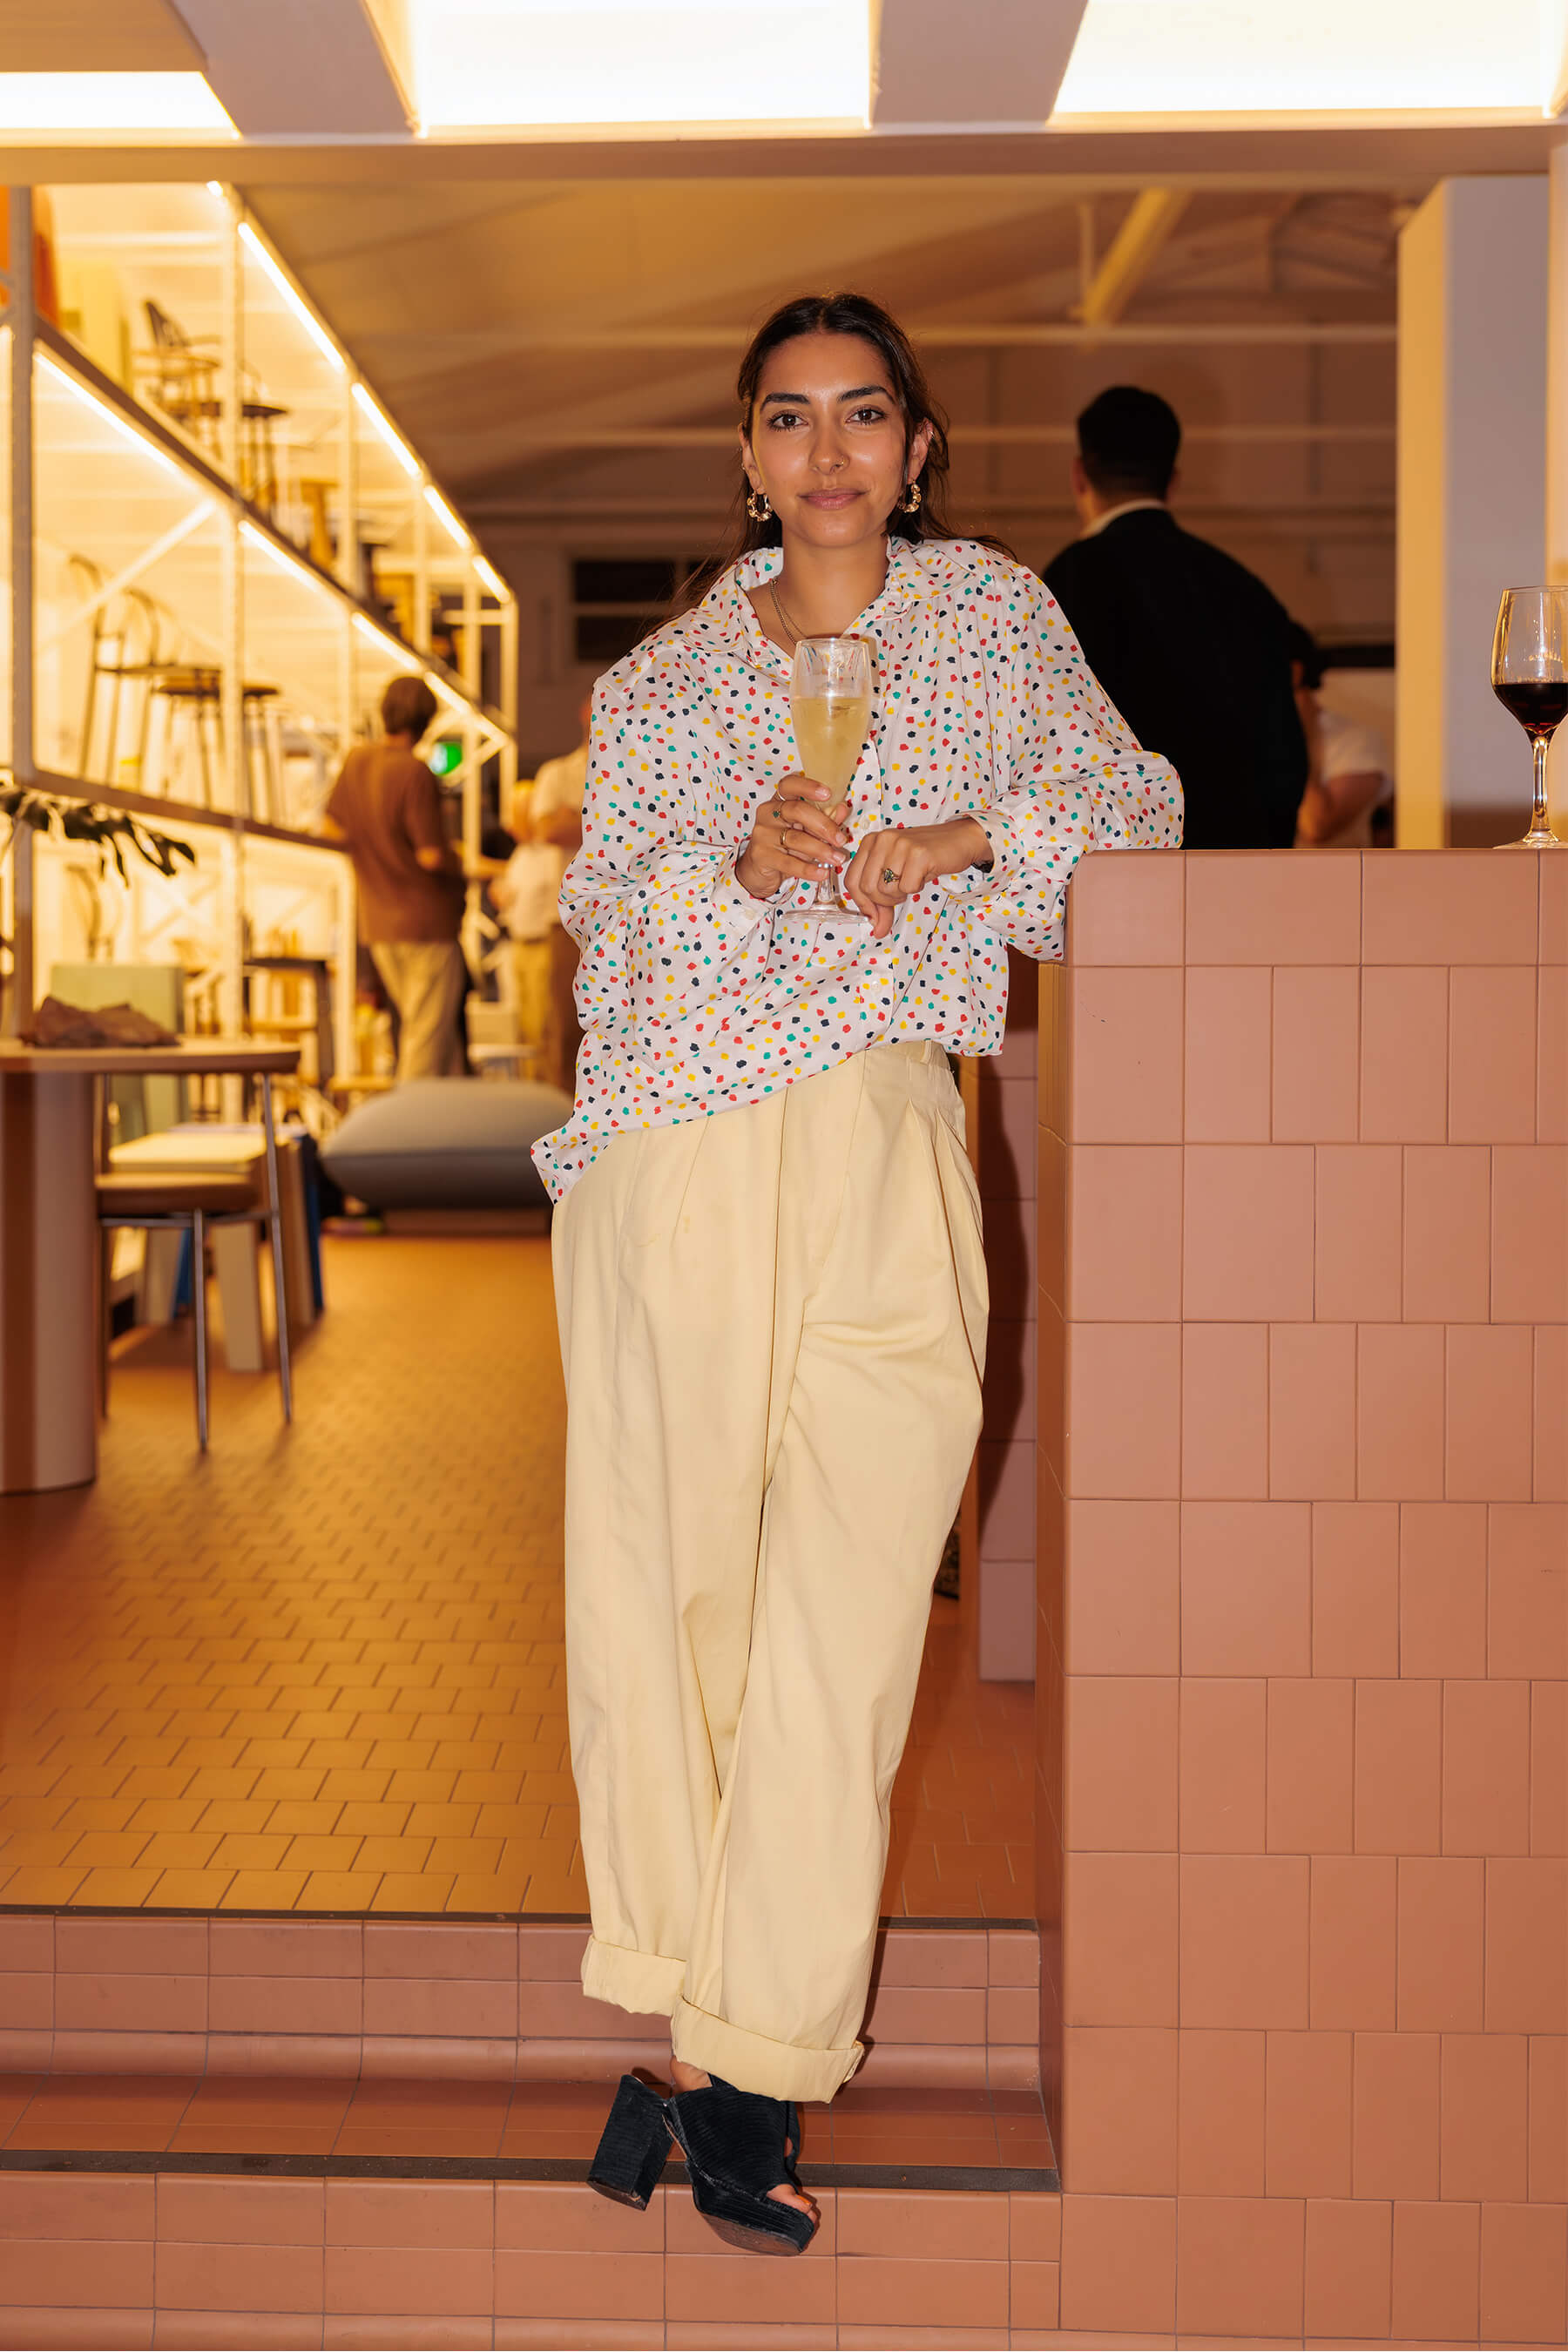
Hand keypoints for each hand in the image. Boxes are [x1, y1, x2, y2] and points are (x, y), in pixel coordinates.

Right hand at [736, 774, 850, 899]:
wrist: (759, 870)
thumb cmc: (785, 846)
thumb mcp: (806, 831)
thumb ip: (824, 818)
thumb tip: (843, 808)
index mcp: (779, 801)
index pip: (789, 785)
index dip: (808, 786)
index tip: (828, 794)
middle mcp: (768, 814)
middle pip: (797, 811)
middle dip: (823, 825)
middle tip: (840, 840)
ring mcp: (763, 834)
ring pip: (795, 839)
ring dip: (820, 850)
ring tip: (837, 859)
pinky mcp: (761, 855)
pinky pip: (789, 862)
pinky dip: (808, 869)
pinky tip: (822, 873)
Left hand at [842, 816, 992, 939]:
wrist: (959, 840)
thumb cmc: (927, 857)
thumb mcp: (897, 874)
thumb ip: (882, 900)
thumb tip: (877, 930)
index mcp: (871, 842)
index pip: (852, 880)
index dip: (863, 904)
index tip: (875, 916)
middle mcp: (882, 840)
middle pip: (867, 888)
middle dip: (883, 902)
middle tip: (900, 895)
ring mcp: (900, 845)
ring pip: (885, 889)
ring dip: (901, 894)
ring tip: (913, 880)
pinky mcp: (918, 854)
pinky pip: (907, 887)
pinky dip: (916, 888)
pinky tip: (923, 876)